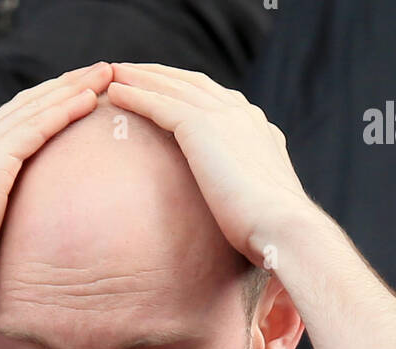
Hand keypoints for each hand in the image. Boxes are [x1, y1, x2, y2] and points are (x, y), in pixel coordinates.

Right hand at [0, 62, 113, 305]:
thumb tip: (22, 239)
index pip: (13, 120)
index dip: (46, 102)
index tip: (77, 93)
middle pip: (26, 104)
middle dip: (64, 84)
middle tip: (100, 70)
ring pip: (34, 108)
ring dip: (72, 88)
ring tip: (105, 74)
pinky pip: (36, 129)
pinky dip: (64, 111)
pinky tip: (89, 100)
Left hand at [107, 62, 307, 268]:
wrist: (283, 228)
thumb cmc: (272, 231)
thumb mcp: (260, 202)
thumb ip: (247, 190)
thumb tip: (239, 210)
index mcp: (256, 128)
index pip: (215, 98)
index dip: (185, 89)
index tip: (163, 89)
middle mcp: (241, 114)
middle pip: (191, 83)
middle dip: (160, 74)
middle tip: (129, 70)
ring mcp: (222, 117)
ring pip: (172, 87)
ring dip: (140, 77)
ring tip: (112, 74)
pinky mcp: (201, 128)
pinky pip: (159, 104)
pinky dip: (135, 95)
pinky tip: (114, 94)